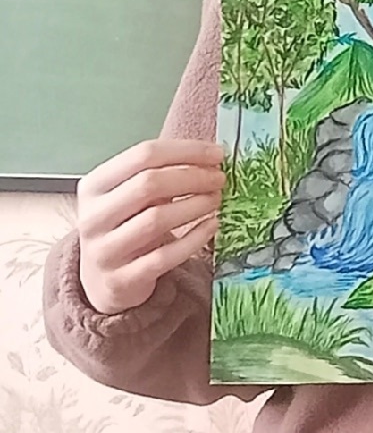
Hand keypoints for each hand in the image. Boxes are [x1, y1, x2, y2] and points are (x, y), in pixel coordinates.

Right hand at [76, 139, 224, 314]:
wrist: (104, 281)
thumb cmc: (125, 228)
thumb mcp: (130, 198)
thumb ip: (160, 176)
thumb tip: (211, 156)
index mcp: (93, 187)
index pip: (142, 155)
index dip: (186, 151)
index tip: (217, 154)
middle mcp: (93, 217)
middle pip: (149, 184)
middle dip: (193, 177)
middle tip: (219, 178)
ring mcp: (105, 250)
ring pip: (156, 219)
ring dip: (196, 205)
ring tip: (216, 199)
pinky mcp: (123, 279)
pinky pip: (165, 256)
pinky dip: (194, 238)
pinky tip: (213, 225)